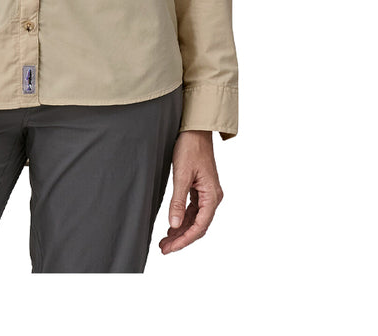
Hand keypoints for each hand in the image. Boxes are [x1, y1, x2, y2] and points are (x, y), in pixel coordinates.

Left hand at [159, 129, 223, 254]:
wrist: (195, 129)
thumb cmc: (190, 147)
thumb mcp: (181, 175)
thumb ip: (177, 201)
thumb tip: (174, 225)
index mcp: (212, 195)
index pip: (199, 226)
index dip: (184, 240)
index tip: (170, 248)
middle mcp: (213, 197)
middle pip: (198, 226)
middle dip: (181, 239)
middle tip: (164, 249)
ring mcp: (207, 193)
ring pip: (195, 219)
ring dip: (181, 230)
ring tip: (165, 241)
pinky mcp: (200, 188)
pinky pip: (193, 210)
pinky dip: (182, 218)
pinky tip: (172, 225)